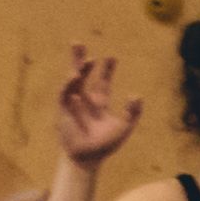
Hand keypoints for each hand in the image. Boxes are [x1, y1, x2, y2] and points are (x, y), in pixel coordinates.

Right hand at [52, 44, 143, 165]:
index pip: (102, 82)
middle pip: (82, 75)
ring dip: (77, 69)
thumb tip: (136, 95)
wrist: (88, 158)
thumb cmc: (105, 145)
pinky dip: (68, 85)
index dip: (106, 69)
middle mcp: (84, 100)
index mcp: (99, 103)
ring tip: (86, 59)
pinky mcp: (63, 110)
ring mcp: (72, 103)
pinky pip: (64, 94)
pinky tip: (74, 76)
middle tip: (77, 42)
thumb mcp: (123, 128)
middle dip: (80, 60)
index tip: (112, 56)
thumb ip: (131, 113)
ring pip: (72, 82)